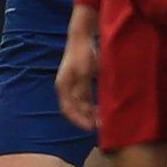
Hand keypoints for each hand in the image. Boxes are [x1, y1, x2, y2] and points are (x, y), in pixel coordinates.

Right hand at [56, 6, 99, 130]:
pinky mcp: (80, 81)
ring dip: (90, 112)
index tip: (92, 128)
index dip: (79, 121)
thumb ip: (83, 90)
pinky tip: (102, 107)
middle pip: (74, 109)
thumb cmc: (82, 54)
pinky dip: (92, 104)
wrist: (82, 38)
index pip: (68, 110)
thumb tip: (86, 107)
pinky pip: (85, 97)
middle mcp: (66, 88)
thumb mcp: (84, 73)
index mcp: (63, 87)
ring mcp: (73, 85)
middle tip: (101, 125)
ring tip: (103, 118)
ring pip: (80, 104)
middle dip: (86, 118)